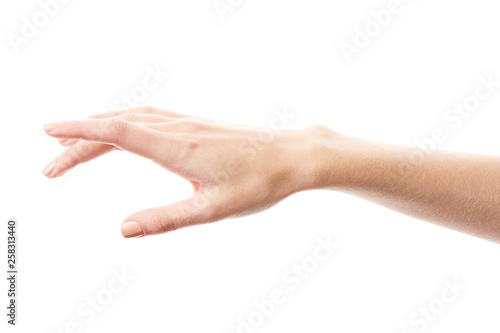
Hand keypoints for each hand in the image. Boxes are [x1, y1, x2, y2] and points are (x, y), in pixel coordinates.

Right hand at [42, 107, 324, 237]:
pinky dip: (123, 122)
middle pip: (117, 125)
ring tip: (74, 143)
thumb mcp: (213, 209)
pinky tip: (120, 130)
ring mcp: (188, 123)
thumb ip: (167, 219)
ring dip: (99, 128)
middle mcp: (178, 129)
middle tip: (51, 161)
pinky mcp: (196, 125)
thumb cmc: (260, 182)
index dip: (80, 131)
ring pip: (132, 118)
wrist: (292, 156)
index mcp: (178, 147)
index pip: (118, 132)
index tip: (50, 132)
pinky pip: (149, 117)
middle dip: (80, 139)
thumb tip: (124, 229)